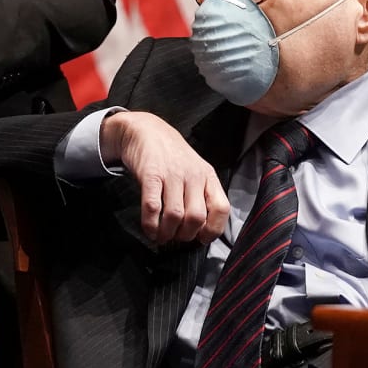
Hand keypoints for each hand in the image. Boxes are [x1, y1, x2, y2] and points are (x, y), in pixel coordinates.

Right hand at [99, 111, 229, 245]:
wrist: (145, 130)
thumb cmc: (171, 155)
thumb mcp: (195, 169)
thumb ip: (200, 194)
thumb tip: (200, 229)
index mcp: (208, 176)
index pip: (221, 208)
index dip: (213, 229)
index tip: (201, 238)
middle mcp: (193, 175)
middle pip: (196, 217)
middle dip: (185, 235)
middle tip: (176, 237)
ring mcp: (172, 175)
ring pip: (175, 215)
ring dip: (167, 233)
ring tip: (160, 236)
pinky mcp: (150, 175)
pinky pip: (152, 206)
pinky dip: (150, 224)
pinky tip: (149, 229)